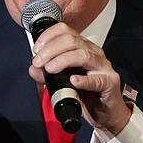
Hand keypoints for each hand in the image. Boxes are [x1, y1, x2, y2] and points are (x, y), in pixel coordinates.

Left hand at [29, 23, 130, 137]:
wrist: (105, 111)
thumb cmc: (88, 93)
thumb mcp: (63, 82)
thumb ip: (47, 75)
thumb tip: (33, 69)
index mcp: (83, 48)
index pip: (65, 31)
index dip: (48, 37)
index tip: (36, 50)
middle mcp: (93, 53)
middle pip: (71, 40)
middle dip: (50, 50)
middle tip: (39, 62)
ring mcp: (103, 67)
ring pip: (82, 55)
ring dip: (62, 60)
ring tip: (50, 69)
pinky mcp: (109, 83)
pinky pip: (96, 79)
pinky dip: (83, 80)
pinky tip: (73, 81)